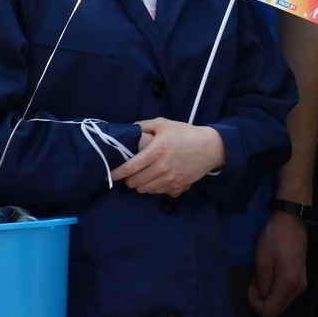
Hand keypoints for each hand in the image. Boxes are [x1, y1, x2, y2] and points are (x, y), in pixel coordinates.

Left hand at [110, 118, 225, 196]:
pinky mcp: (177, 187)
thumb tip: (129, 130)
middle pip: (134, 183)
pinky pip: (157, 192)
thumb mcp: (164, 124)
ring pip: (144, 190)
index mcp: (155, 152)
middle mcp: (161, 168)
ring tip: (141, 177)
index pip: (129, 168)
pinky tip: (154, 180)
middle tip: (128, 174)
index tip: (108, 175)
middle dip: (128, 180)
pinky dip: (152, 188)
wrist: (210, 148)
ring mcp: (169, 179)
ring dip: (139, 185)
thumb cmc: (186, 134)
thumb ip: (144, 125)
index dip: (115, 174)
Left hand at [246, 211, 308, 316]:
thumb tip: (262, 296)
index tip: (251, 284)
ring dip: (267, 294)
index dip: (254, 302)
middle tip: (256, 280)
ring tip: (263, 274)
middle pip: (276, 310)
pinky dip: (274, 289)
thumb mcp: (262, 261)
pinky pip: (284, 294)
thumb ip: (261, 285)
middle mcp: (298, 289)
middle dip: (261, 300)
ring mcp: (301, 284)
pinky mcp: (300, 279)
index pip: (269, 311)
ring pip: (280, 303)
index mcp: (289, 285)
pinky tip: (271, 273)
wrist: (291, 221)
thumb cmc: (275, 239)